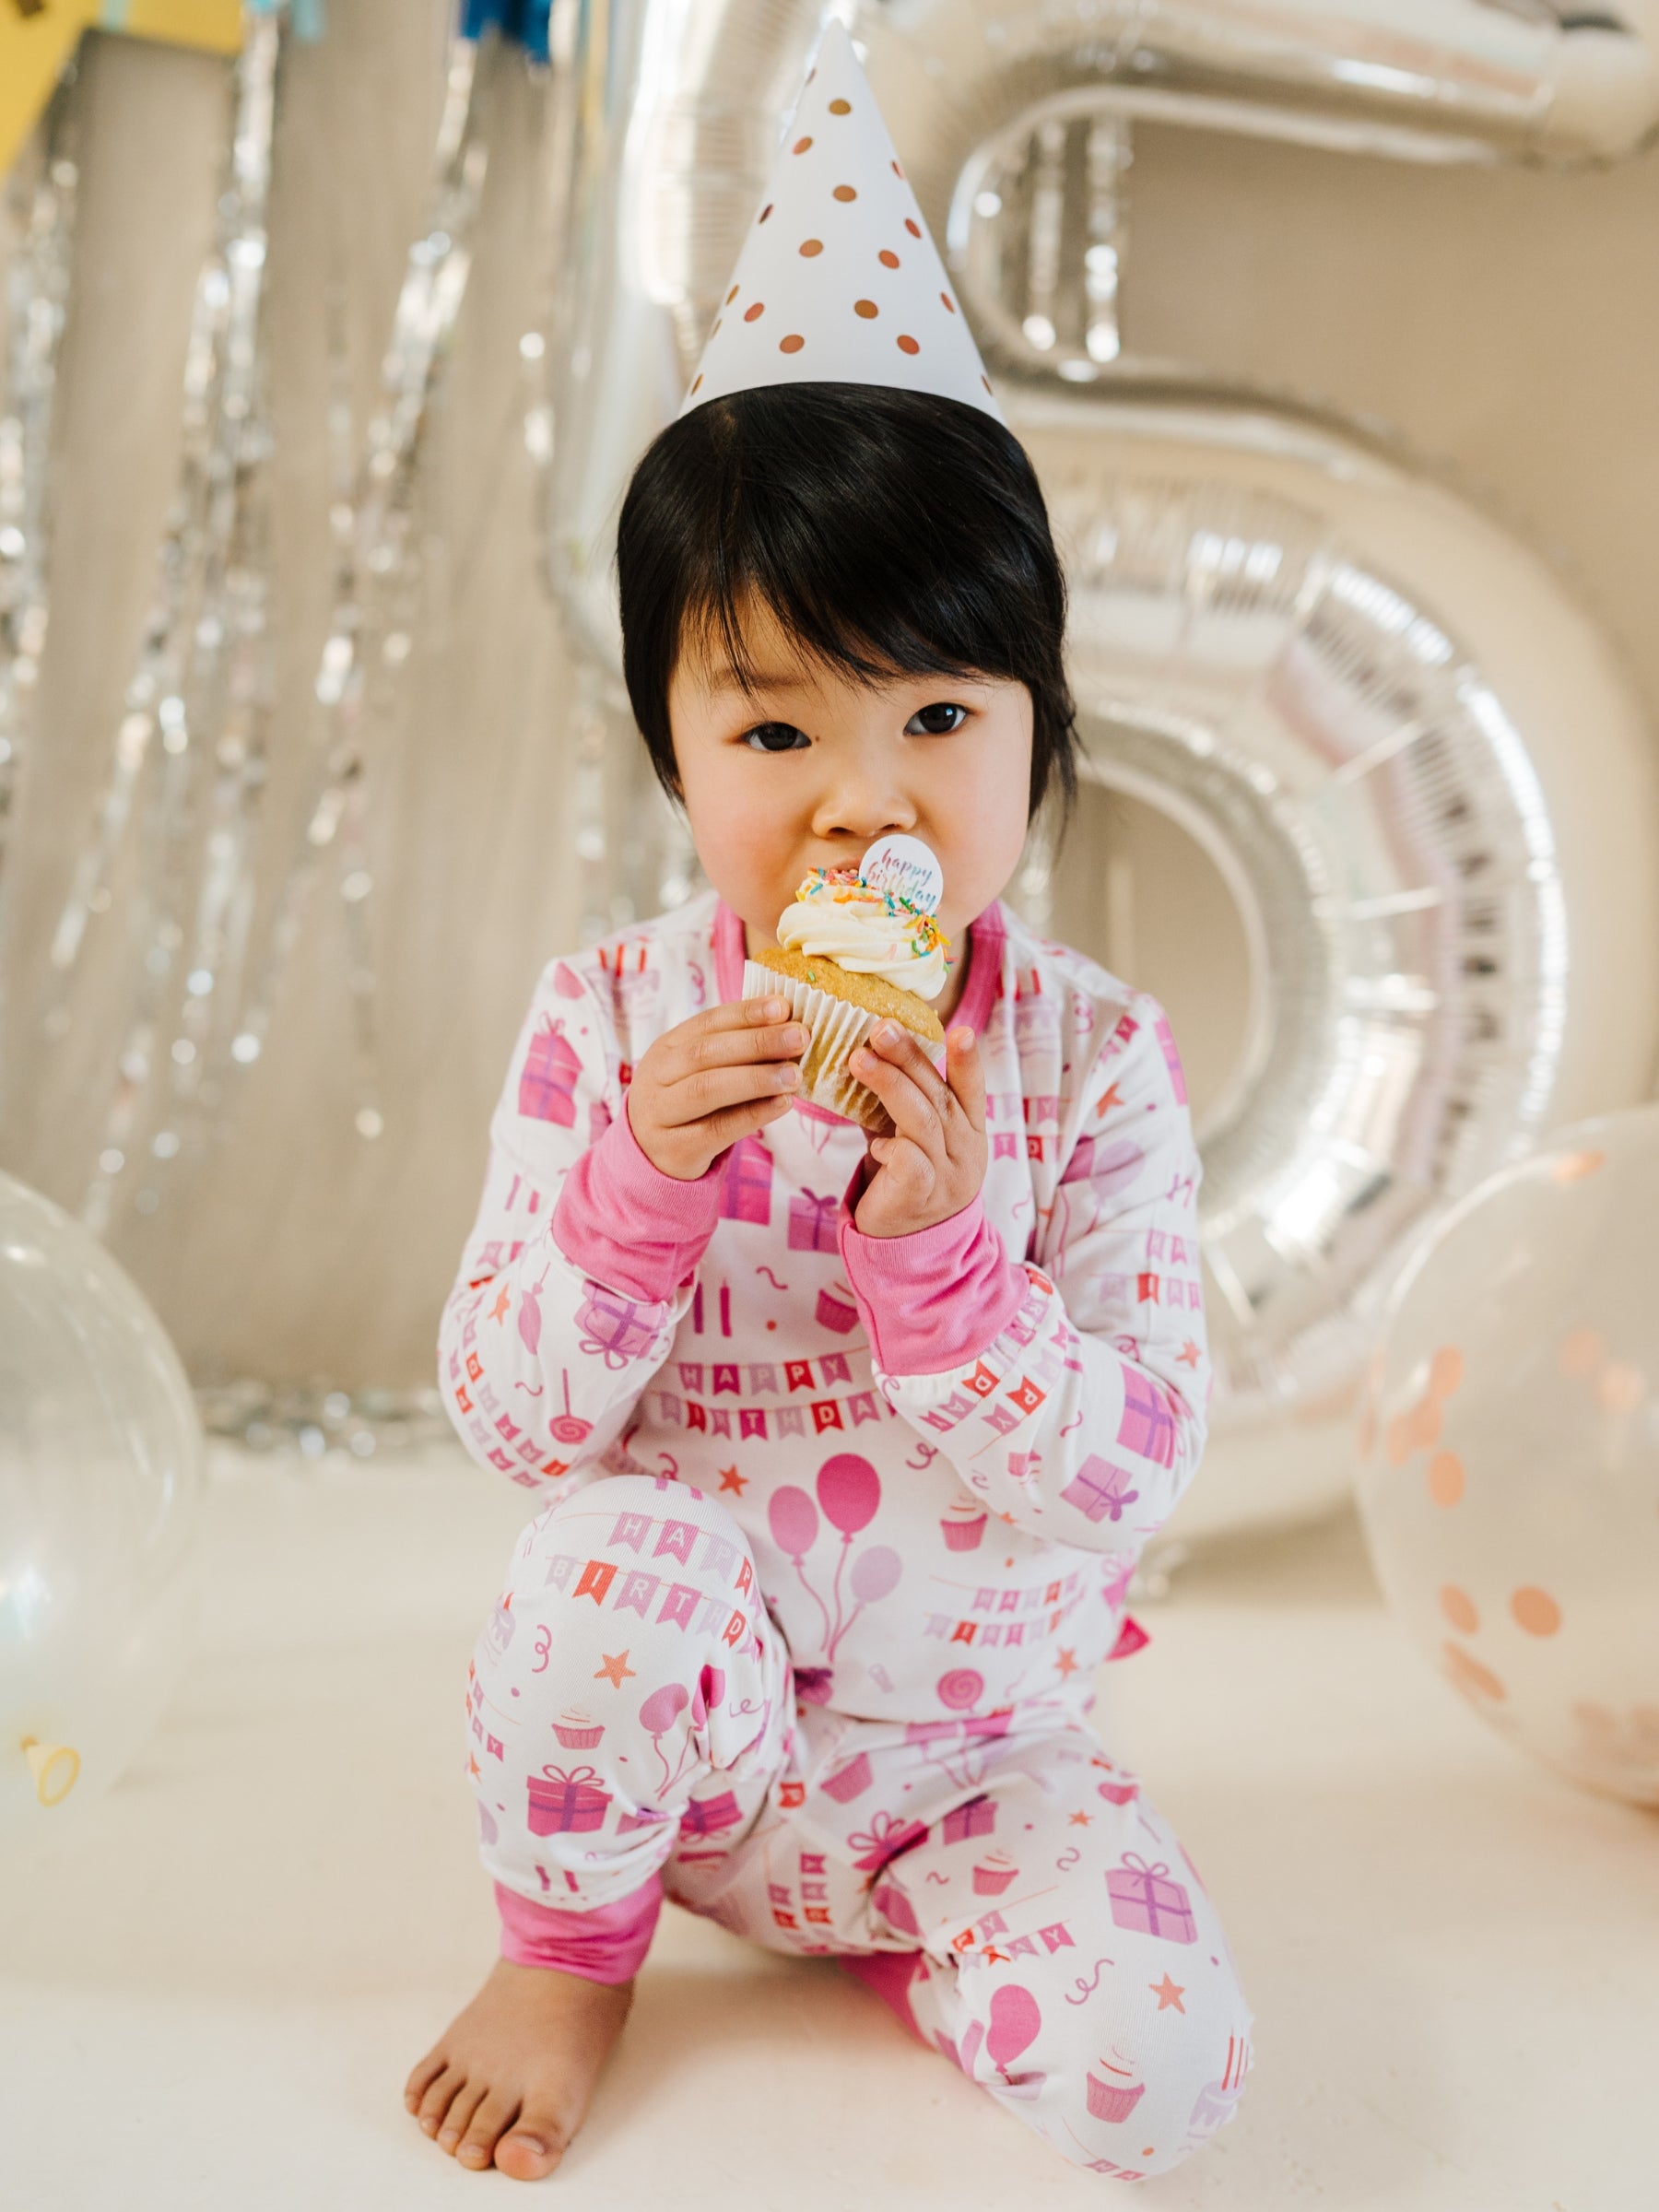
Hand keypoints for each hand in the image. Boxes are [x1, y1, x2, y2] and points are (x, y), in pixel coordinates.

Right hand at [627, 997, 809, 1180]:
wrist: (651, 1156)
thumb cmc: (690, 1105)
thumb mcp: (699, 1072)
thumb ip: (735, 1052)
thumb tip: (790, 1030)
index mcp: (666, 1047)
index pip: (707, 1022)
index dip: (746, 1013)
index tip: (784, 1007)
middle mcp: (657, 1076)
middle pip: (705, 1053)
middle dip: (757, 1042)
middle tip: (799, 1037)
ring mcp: (660, 1114)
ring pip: (707, 1090)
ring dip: (756, 1079)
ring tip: (794, 1075)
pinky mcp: (675, 1149)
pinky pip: (717, 1129)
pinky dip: (753, 1115)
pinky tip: (783, 1104)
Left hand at [848, 1022, 986, 1237]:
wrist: (913, 1247)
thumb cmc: (909, 1179)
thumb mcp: (913, 1138)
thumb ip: (901, 1104)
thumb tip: (868, 1055)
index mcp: (969, 1130)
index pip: (972, 1089)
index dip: (968, 1060)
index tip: (959, 1030)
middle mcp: (965, 1150)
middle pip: (939, 1095)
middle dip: (909, 1058)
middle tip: (880, 1028)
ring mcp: (947, 1175)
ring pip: (922, 1121)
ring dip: (889, 1085)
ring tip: (858, 1060)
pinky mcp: (921, 1196)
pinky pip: (909, 1161)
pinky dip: (891, 1146)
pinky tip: (876, 1145)